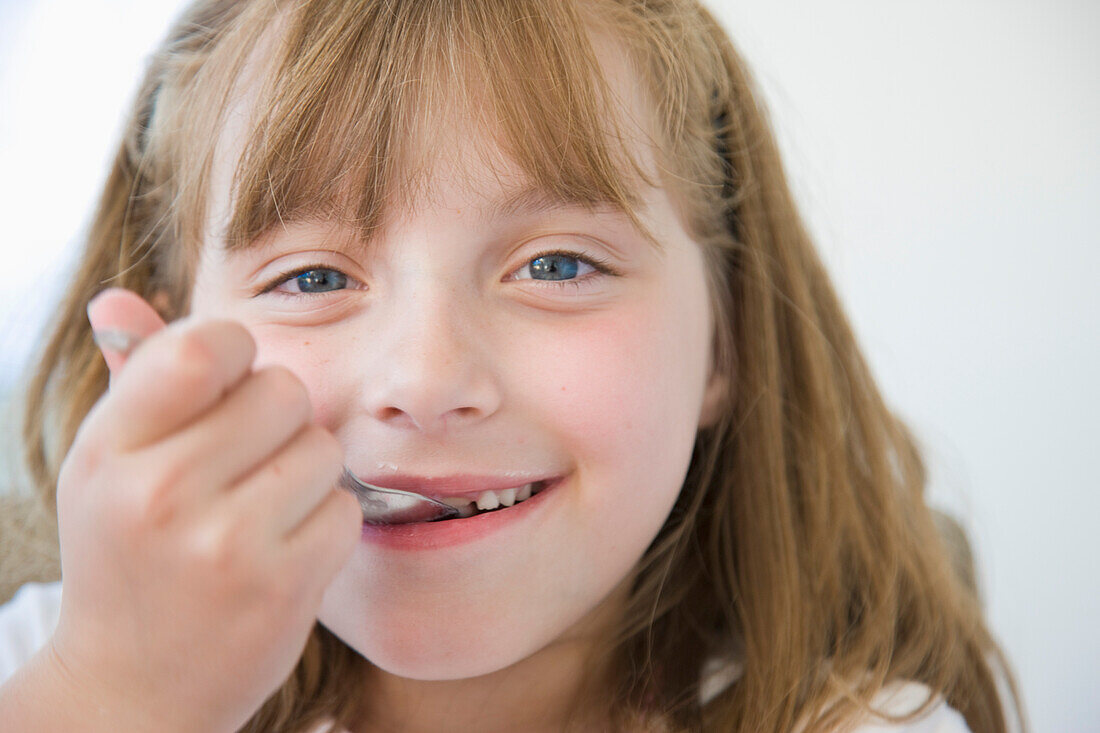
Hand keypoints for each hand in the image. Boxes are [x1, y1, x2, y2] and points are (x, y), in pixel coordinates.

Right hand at [46, 288, 361, 731]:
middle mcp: (162, 492)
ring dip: (305, 473)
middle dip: (278, 419)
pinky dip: (324, 525)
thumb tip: (120, 297)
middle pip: (284, 391)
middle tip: (245, 463)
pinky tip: (281, 552)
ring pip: (323, 447)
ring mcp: (225, 543)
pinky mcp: (283, 584)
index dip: (235, 354)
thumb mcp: (110, 468)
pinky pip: (344, 508)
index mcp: (111, 450)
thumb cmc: (128, 557)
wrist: (133, 689)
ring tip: (259, 511)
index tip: (230, 385)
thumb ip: (132, 380)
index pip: (204, 346)